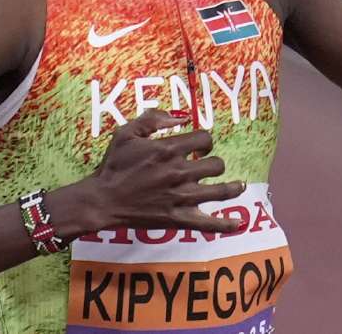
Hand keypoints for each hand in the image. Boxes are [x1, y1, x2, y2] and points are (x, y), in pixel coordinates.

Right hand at [87, 110, 245, 232]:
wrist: (103, 200)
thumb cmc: (113, 166)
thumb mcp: (126, 133)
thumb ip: (153, 119)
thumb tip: (179, 118)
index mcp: (167, 150)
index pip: (204, 139)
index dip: (205, 140)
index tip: (200, 145)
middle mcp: (178, 172)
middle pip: (215, 164)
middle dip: (213, 161)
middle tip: (206, 164)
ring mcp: (181, 197)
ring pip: (220, 191)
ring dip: (232, 187)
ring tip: (238, 185)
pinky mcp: (178, 218)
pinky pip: (208, 224)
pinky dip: (225, 225)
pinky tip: (238, 223)